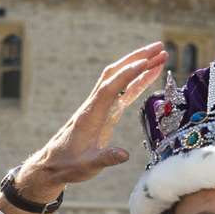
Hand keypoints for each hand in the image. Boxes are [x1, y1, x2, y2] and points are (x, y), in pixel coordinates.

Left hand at [1, 43, 168, 213]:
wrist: (54, 164)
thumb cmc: (69, 164)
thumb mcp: (88, 166)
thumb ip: (106, 159)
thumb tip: (124, 154)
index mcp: (91, 114)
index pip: (111, 87)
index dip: (128, 74)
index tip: (147, 62)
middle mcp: (95, 104)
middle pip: (116, 73)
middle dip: (137, 58)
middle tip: (159, 47)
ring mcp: (100, 106)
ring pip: (120, 78)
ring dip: (139, 65)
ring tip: (160, 55)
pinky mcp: (105, 112)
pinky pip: (123, 91)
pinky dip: (138, 81)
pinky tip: (151, 74)